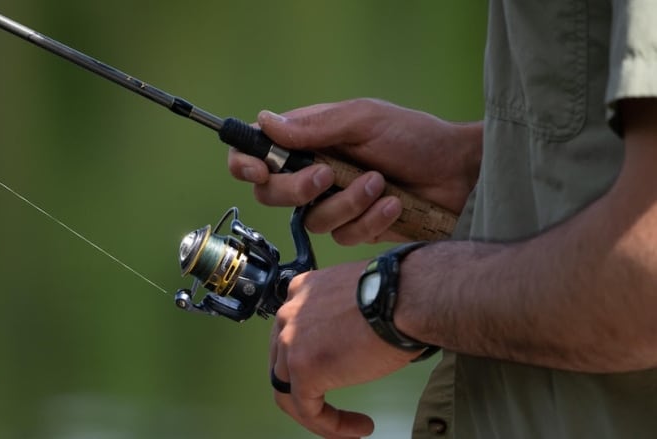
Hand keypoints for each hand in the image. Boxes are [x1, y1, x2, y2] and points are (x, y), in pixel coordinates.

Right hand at [228, 98, 481, 243]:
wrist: (458, 174)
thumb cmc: (415, 137)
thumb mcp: (365, 120)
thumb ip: (315, 126)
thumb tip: (264, 121)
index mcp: (309, 139)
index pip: (257, 151)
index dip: (245, 163)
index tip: (258, 170)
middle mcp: (314, 172)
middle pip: (271, 194)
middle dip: (296, 189)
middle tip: (327, 175)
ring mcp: (334, 203)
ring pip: (311, 220)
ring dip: (348, 202)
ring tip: (381, 182)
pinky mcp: (355, 228)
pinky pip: (343, 236)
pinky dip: (370, 220)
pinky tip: (394, 203)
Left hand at [270, 261, 419, 437]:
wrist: (405, 298)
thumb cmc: (397, 295)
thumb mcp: (358, 299)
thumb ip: (343, 318)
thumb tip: (354, 342)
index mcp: (302, 291)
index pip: (293, 335)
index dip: (311, 361)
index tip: (337, 374)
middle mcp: (290, 313)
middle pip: (284, 363)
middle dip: (306, 390)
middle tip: (329, 409)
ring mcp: (291, 340)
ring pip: (289, 391)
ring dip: (318, 415)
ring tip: (347, 428)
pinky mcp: (304, 367)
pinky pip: (307, 409)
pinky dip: (330, 425)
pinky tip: (355, 429)